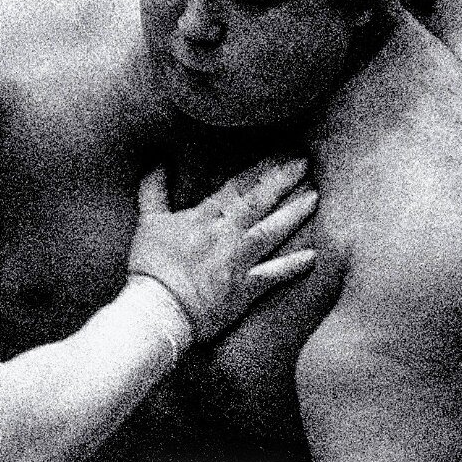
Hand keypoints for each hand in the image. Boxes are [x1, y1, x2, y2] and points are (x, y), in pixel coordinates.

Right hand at [127, 157, 317, 342]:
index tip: (279, 153)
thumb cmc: (150, 266)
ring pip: (272, 231)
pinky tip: (314, 255)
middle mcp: (226, 235)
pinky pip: (275, 275)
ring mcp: (238, 262)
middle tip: (305, 163)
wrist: (157, 308)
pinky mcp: (245, 289)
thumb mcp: (147, 221)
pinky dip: (294, 265)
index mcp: (204, 217)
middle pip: (259, 202)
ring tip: (314, 197)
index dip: (259, 168)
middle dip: (284, 180)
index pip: (236, 186)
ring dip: (295, 213)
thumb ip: (154, 188)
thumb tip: (158, 160)